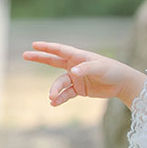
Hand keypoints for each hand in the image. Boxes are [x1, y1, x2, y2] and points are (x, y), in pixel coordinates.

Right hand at [22, 41, 145, 108]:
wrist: (121, 84)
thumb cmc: (112, 71)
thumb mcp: (100, 68)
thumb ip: (86, 69)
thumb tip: (72, 72)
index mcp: (79, 56)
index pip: (60, 50)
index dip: (47, 47)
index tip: (34, 44)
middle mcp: (75, 66)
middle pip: (53, 61)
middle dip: (40, 58)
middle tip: (25, 55)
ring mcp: (76, 78)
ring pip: (59, 83)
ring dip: (55, 90)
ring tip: (52, 98)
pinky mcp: (79, 89)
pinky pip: (66, 94)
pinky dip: (60, 98)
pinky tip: (54, 103)